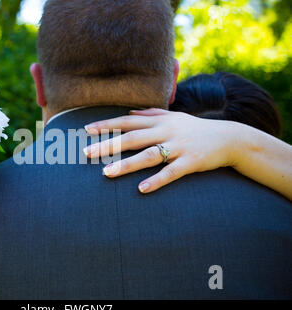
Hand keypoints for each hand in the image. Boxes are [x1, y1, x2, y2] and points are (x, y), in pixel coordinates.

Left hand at [83, 108, 239, 192]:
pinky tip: (142, 189)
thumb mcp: (174, 116)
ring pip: (148, 156)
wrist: (230, 138)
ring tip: (106, 173)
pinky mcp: (191, 162)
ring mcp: (178, 147)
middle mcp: (166, 131)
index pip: (128, 121)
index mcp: (160, 121)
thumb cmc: (195, 128)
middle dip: (108, 145)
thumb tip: (130, 111)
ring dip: (126, 165)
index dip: (107, 124)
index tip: (87, 129)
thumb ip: (151, 114)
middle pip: (132, 137)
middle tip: (86, 153)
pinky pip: (171, 172)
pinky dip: (156, 180)